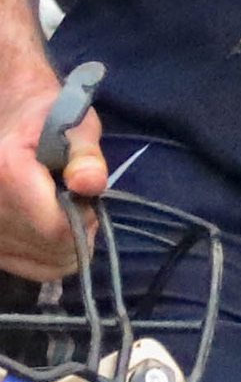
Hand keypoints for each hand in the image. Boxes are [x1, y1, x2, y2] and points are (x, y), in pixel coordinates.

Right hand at [0, 52, 100, 280]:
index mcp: (8, 173)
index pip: (54, 228)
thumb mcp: (75, 124)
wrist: (9, 113)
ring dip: (63, 248)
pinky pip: (23, 267)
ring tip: (66, 213)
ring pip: (36, 263)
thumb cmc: (47, 115)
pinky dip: (45, 257)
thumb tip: (91, 183)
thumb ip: (85, 154)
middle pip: (46, 248)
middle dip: (77, 235)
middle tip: (83, 206)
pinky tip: (53, 232)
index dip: (84, 222)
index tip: (92, 203)